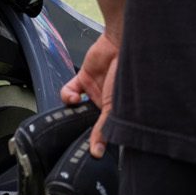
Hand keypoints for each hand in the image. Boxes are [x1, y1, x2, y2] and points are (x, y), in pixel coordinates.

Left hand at [59, 32, 118, 158]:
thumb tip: (97, 151)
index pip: (106, 127)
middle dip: (82, 122)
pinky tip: (73, 97)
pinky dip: (66, 95)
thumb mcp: (115, 106)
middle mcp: (106, 100)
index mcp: (119, 108)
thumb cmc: (129, 70)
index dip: (97, 136)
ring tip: (76, 108)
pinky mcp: (84, 77)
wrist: (120, 43)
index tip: (90, 146)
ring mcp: (95, 89)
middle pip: (89, 117)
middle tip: (77, 128)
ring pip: (77, 105)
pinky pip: (69, 91)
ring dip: (72, 109)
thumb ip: (104, 128)